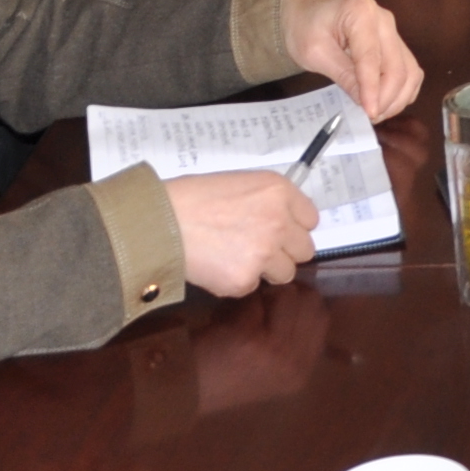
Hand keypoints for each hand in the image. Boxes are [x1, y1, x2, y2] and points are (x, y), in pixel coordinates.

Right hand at [167, 169, 318, 297]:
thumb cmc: (191, 198)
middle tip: (257, 247)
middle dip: (284, 251)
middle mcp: (279, 222)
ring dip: (265, 269)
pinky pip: (252, 287)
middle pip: (305, 249)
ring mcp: (264, 253)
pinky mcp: (245, 280)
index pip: (311, 219)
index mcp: (278, 192)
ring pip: (285, 273)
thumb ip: (267, 202)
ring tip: (235, 256)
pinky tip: (216, 265)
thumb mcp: (239, 184)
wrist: (159, 223)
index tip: (280, 229)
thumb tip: (282, 219)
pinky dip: (237, 281)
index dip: (293, 226)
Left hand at [282, 0, 423, 121]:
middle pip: (398, 66)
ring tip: (377, 112)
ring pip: (410, 70)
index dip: (372, 89)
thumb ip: (342, 75)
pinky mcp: (395, 43)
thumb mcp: (314, 54)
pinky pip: (410, 70)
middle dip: (387, 98)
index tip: (369, 114)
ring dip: (398, 97)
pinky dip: (403, 90)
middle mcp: (384, 20)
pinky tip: (387, 102)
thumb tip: (365, 103)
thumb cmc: (304, 29)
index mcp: (361, 13)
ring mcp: (393, 31)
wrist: (306, 13)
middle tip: (370, 117)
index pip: (372, 58)